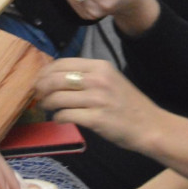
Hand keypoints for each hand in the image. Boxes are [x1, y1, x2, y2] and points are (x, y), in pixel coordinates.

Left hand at [34, 59, 161, 152]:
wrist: (149, 125)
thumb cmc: (127, 103)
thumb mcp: (110, 79)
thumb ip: (87, 75)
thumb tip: (55, 76)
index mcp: (100, 66)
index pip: (62, 63)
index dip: (45, 72)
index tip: (39, 80)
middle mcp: (98, 80)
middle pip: (55, 79)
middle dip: (41, 88)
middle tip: (38, 95)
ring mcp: (97, 100)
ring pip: (57, 98)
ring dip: (47, 104)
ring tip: (47, 107)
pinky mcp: (96, 119)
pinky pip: (66, 115)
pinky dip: (58, 117)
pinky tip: (60, 118)